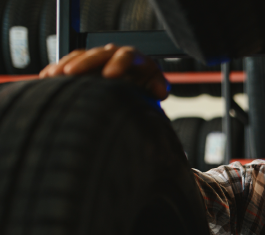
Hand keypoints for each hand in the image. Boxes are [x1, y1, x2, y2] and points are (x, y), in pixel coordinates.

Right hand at [39, 43, 169, 99]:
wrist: (136, 87)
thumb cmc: (146, 86)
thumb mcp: (155, 87)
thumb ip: (158, 87)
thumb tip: (159, 91)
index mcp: (134, 57)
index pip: (127, 55)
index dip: (119, 63)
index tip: (110, 76)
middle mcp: (114, 54)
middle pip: (99, 54)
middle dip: (85, 63)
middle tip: (73, 74)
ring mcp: (97, 58)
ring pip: (80, 56)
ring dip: (66, 65)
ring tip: (55, 75)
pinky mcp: (83, 65)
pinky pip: (68, 63)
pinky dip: (57, 70)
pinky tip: (46, 77)